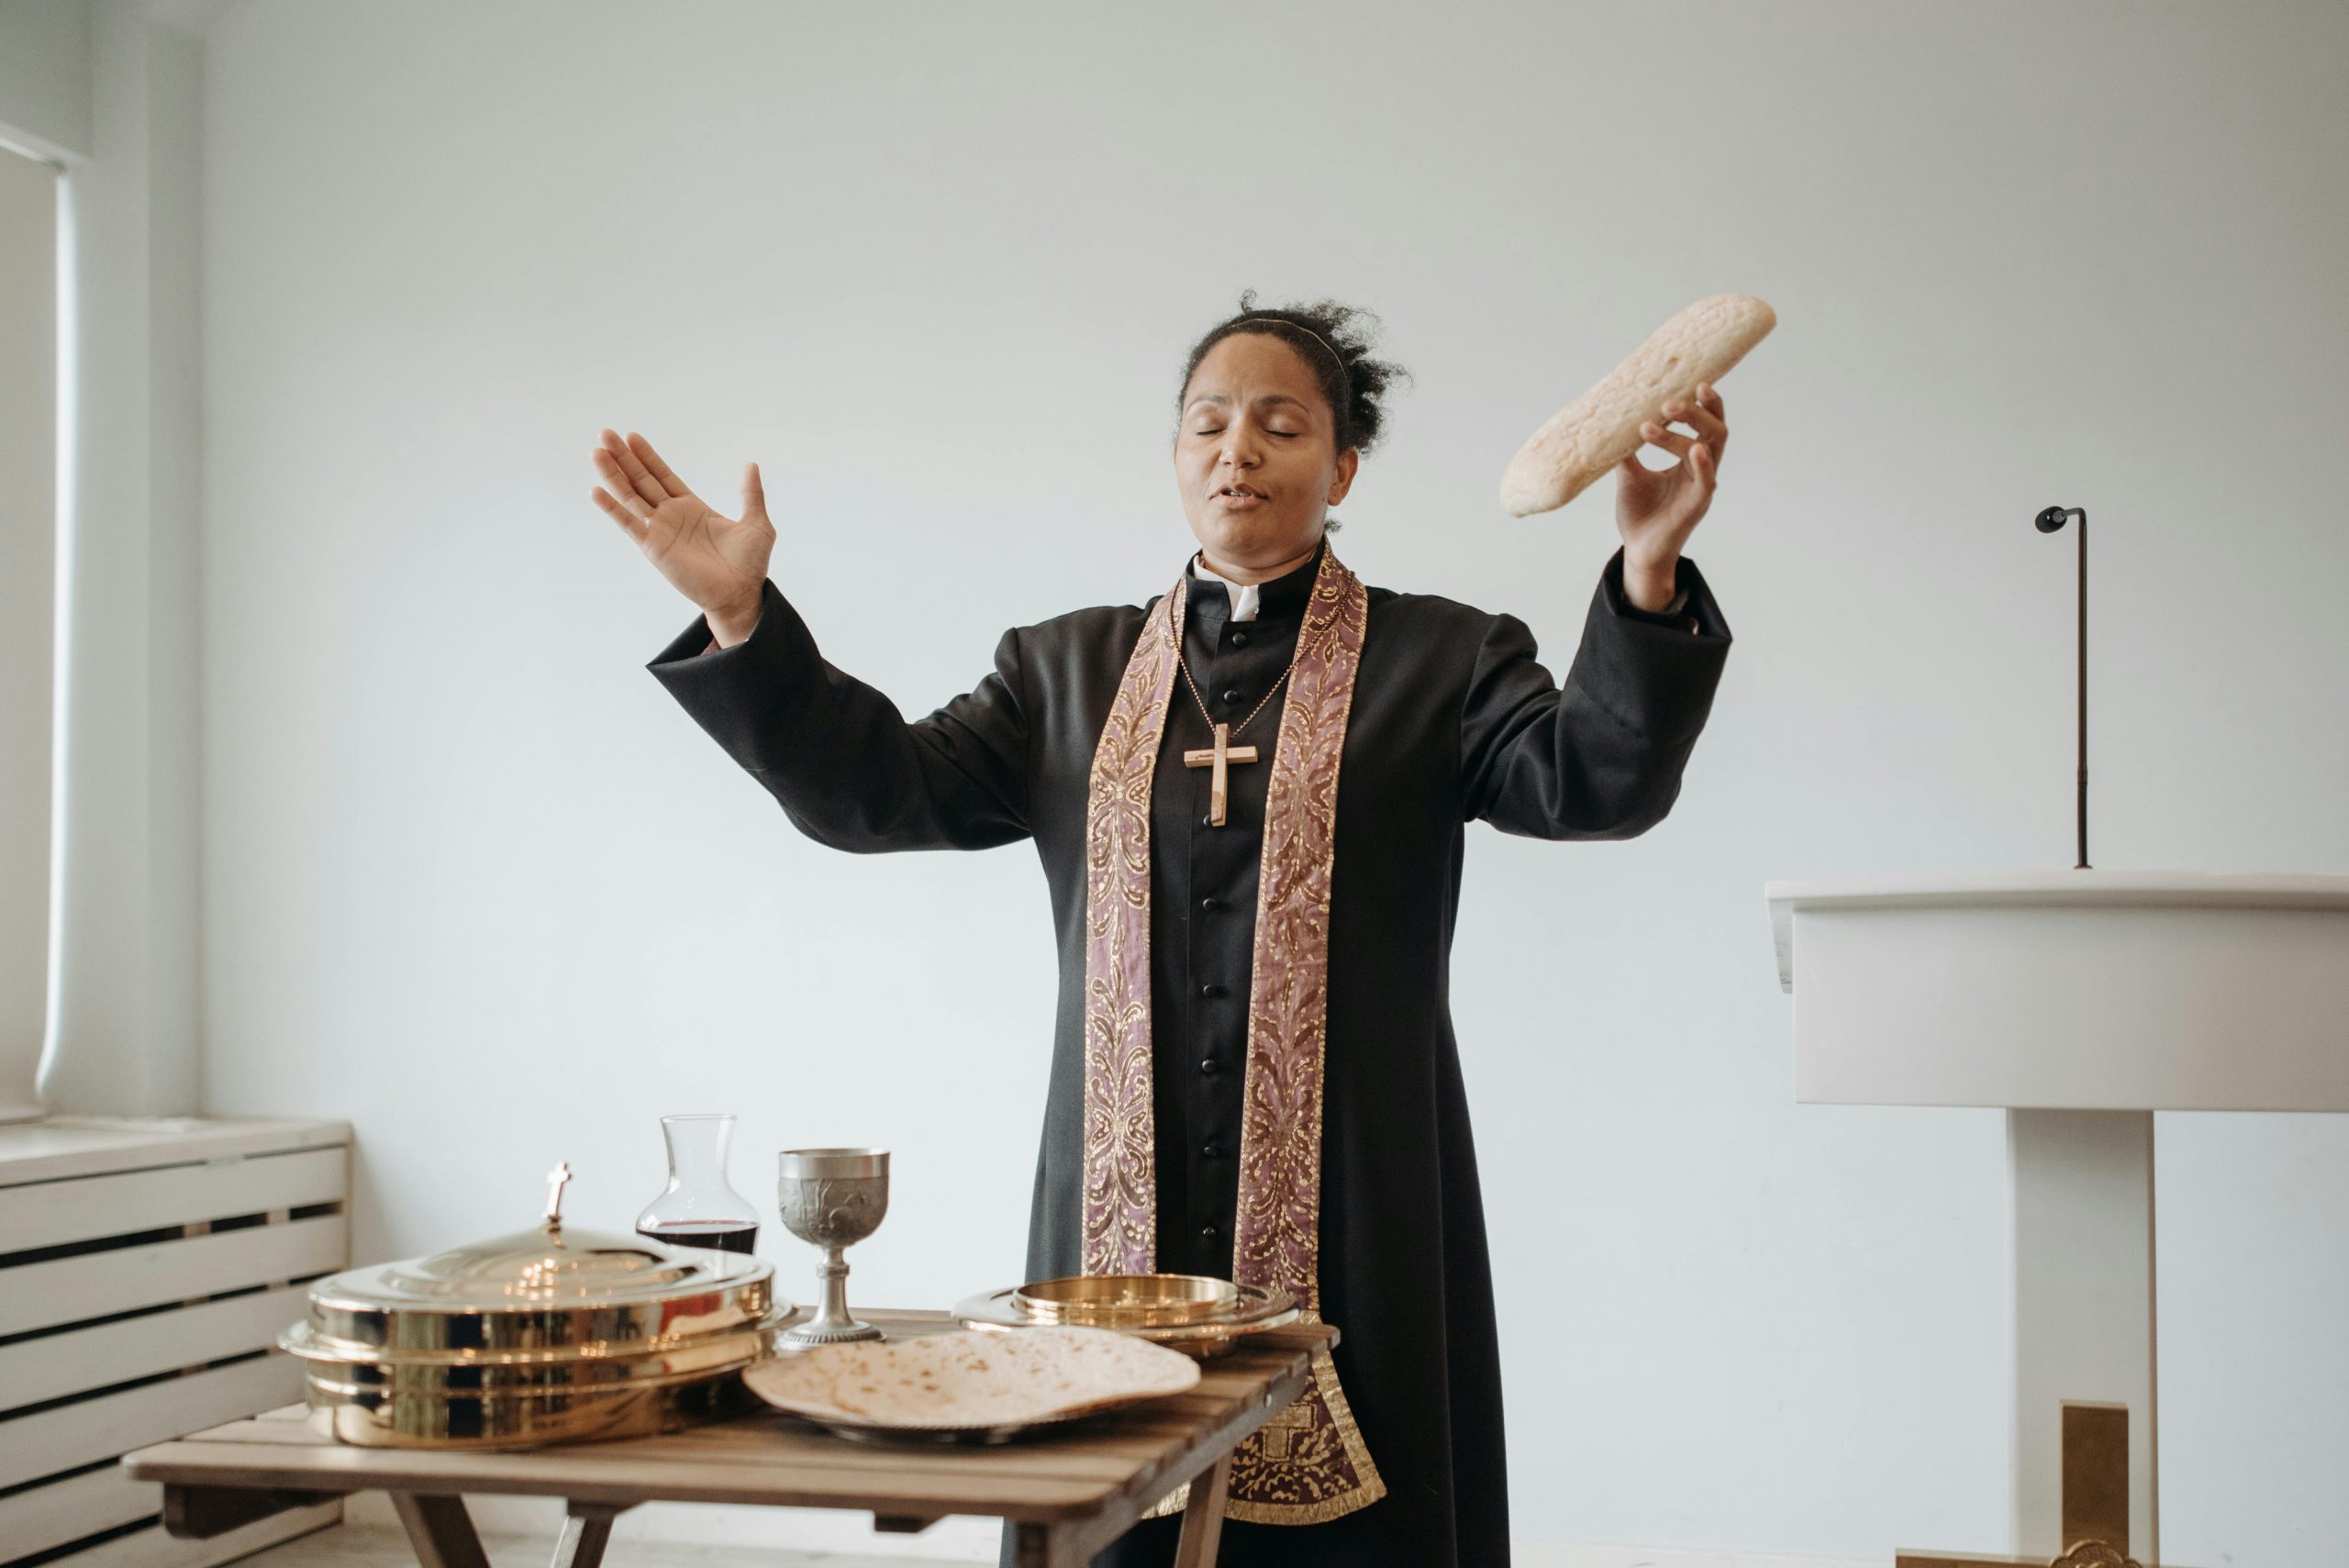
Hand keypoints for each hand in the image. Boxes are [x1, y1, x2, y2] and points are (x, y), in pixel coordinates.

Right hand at [590, 429, 773, 633]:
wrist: (741, 595)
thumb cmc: (749, 565)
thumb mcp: (756, 523)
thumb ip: (751, 494)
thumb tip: (751, 465)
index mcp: (691, 507)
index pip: (663, 475)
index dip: (647, 457)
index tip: (631, 436)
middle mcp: (671, 516)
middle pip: (641, 480)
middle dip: (623, 458)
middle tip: (605, 433)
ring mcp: (659, 531)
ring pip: (630, 497)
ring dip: (612, 475)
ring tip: (596, 452)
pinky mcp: (653, 548)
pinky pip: (629, 524)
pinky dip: (612, 508)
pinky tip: (596, 491)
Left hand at [1614, 381, 1728, 609]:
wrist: (1637, 550)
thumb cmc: (1639, 513)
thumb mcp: (1628, 474)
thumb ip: (1626, 450)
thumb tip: (1611, 422)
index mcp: (1688, 460)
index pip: (1705, 424)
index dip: (1704, 402)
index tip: (1691, 380)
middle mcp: (1700, 469)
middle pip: (1713, 429)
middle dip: (1695, 410)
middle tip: (1668, 399)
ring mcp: (1701, 487)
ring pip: (1710, 447)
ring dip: (1690, 428)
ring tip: (1665, 413)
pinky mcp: (1696, 506)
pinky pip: (1706, 482)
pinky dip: (1703, 464)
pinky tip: (1694, 449)